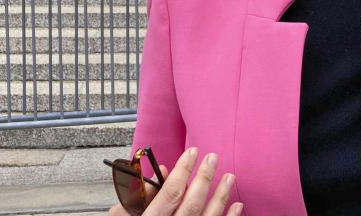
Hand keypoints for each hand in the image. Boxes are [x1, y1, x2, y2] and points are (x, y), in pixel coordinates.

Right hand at [107, 148, 242, 215]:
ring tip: (229, 177)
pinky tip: (237, 204)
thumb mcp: (124, 214)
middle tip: (213, 158)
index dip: (183, 170)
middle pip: (192, 204)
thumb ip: (140, 196)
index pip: (170, 193)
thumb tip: (165, 172)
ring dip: (221, 196)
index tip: (193, 152)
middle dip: (204, 178)